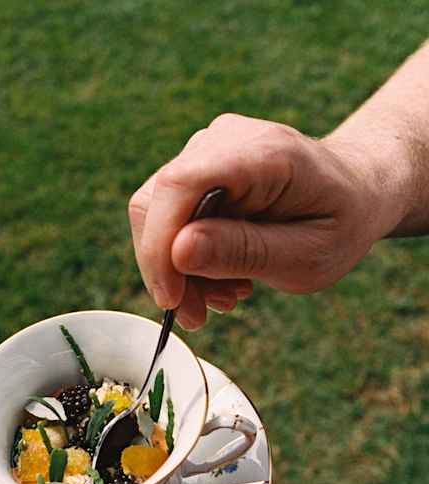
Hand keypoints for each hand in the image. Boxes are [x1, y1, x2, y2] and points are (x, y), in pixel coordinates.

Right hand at [129, 114, 395, 328]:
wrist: (357, 191)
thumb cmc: (340, 223)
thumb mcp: (308, 255)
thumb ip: (245, 251)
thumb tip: (177, 252)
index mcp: (262, 153)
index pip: (180, 185)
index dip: (159, 245)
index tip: (171, 300)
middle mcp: (225, 139)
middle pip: (155, 202)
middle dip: (166, 269)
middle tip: (197, 314)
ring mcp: (207, 150)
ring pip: (156, 214)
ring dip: (177, 269)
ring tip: (222, 297)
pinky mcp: (199, 169)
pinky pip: (169, 217)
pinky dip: (186, 258)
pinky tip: (222, 278)